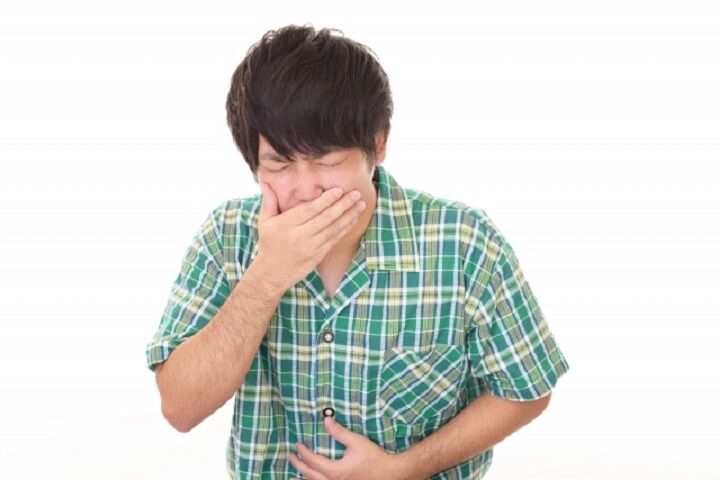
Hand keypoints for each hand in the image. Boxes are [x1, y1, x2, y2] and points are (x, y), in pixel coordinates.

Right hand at [254, 182, 365, 291]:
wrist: (273, 273)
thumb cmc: (269, 244)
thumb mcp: (265, 221)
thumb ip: (269, 201)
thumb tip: (265, 182)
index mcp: (287, 224)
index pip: (309, 210)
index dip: (325, 200)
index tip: (338, 190)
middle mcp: (300, 236)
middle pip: (325, 218)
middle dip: (342, 205)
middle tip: (355, 193)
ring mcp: (311, 247)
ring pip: (333, 229)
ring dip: (348, 215)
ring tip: (360, 204)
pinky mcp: (318, 255)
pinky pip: (335, 239)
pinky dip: (346, 228)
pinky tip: (354, 219)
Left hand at [288, 416, 402, 479]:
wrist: (389, 474)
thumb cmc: (374, 458)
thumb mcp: (356, 442)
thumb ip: (339, 432)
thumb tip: (326, 420)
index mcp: (335, 471)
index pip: (313, 461)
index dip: (303, 452)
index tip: (297, 445)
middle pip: (310, 475)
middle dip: (299, 465)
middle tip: (290, 457)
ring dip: (304, 478)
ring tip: (292, 476)